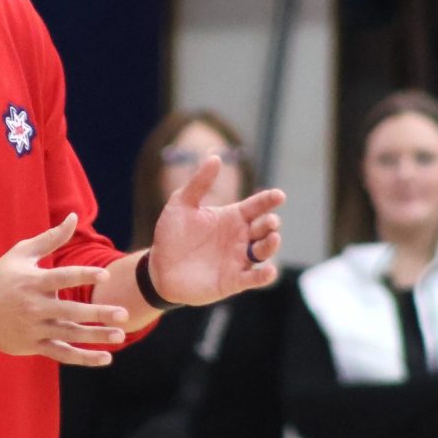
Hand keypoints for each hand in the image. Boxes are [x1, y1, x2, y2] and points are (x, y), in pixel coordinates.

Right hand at [0, 214, 128, 366]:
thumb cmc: (0, 277)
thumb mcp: (21, 253)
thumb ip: (51, 238)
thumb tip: (73, 216)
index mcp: (32, 281)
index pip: (61, 278)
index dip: (83, 275)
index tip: (105, 275)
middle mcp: (33, 306)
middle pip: (69, 311)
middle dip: (97, 313)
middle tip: (124, 314)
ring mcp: (33, 328)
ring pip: (69, 335)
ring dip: (96, 337)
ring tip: (121, 336)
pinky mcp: (33, 345)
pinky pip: (61, 353)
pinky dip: (83, 358)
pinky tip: (105, 358)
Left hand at [148, 155, 283, 305]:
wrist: (159, 266)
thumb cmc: (172, 234)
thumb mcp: (182, 203)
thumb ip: (199, 183)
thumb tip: (215, 157)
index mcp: (231, 217)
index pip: (256, 206)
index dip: (269, 200)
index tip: (278, 195)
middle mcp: (239, 237)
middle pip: (264, 228)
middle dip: (271, 223)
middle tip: (269, 221)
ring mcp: (238, 259)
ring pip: (263, 252)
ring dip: (271, 245)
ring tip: (273, 237)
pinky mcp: (233, 281)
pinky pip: (253, 278)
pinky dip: (264, 276)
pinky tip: (268, 270)